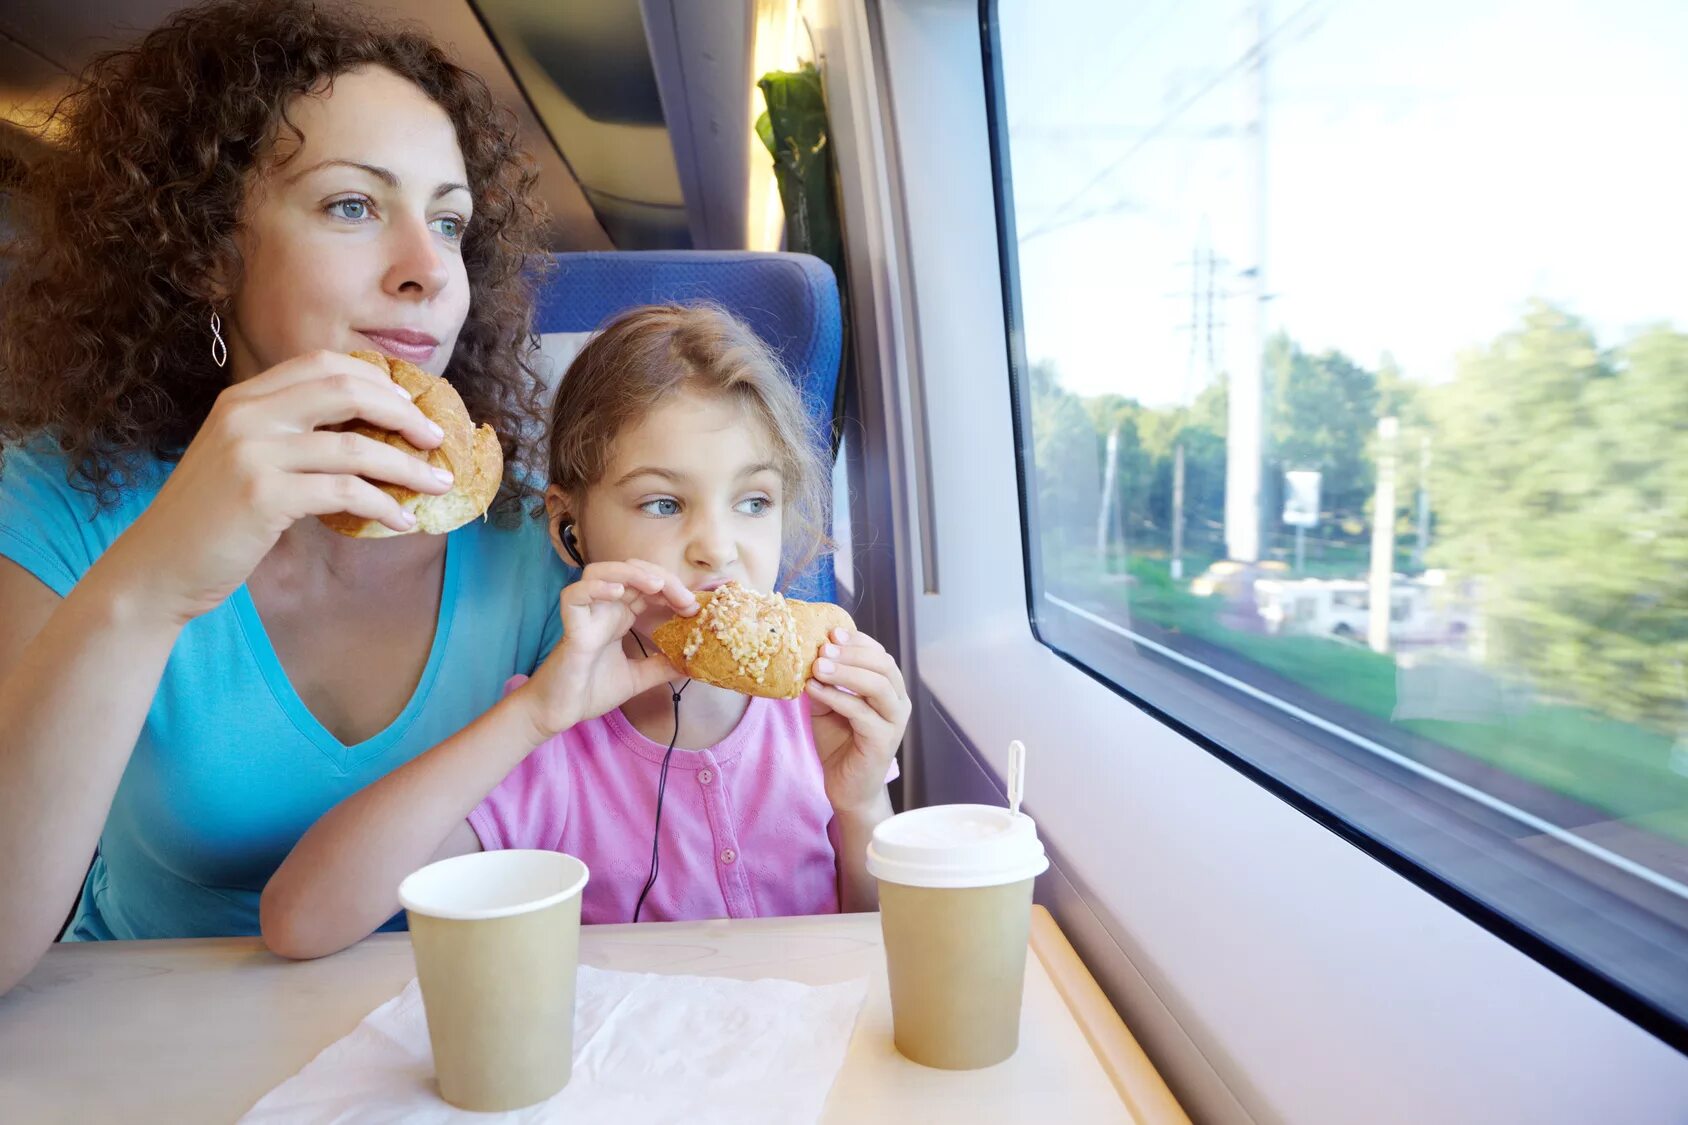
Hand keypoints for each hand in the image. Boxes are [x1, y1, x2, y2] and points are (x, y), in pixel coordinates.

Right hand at [99, 351, 450, 624]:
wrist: (157, 566)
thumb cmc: (212, 519)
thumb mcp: (246, 459)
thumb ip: (292, 437)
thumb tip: (372, 438)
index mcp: (245, 398)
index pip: (325, 364)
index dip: (379, 381)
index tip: (413, 408)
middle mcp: (247, 414)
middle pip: (347, 389)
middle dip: (404, 413)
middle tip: (438, 439)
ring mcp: (253, 452)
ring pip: (356, 446)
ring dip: (408, 466)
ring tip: (438, 484)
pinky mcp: (263, 495)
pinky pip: (345, 492)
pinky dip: (384, 506)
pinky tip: (403, 521)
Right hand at [517, 560, 698, 738]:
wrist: (560, 713)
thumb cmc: (590, 691)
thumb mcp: (637, 678)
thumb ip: (661, 668)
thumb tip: (691, 664)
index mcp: (620, 616)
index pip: (647, 586)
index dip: (672, 589)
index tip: (694, 608)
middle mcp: (604, 609)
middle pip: (630, 572)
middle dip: (660, 577)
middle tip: (685, 598)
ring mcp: (586, 615)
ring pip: (600, 571)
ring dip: (630, 572)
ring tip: (655, 585)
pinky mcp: (570, 627)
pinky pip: (574, 595)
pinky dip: (594, 588)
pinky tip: (617, 592)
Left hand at [806, 628, 909, 815]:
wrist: (847, 788)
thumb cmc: (840, 744)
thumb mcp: (826, 706)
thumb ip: (823, 683)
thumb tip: (810, 657)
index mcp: (888, 689)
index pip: (879, 654)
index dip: (857, 641)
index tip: (831, 632)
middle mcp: (898, 702)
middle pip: (883, 665)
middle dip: (851, 653)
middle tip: (822, 650)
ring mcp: (893, 721)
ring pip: (877, 685)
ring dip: (845, 672)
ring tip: (817, 667)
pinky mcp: (883, 740)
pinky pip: (861, 711)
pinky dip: (837, 697)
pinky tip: (815, 690)